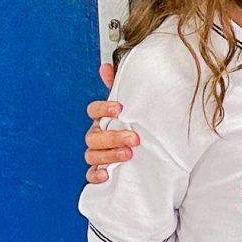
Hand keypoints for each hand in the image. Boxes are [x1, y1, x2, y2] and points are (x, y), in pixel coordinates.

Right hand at [86, 71, 135, 185]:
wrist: (150, 150)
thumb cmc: (136, 125)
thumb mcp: (132, 107)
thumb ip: (120, 87)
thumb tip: (106, 66)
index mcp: (102, 119)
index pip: (93, 110)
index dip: (103, 108)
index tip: (120, 108)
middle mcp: (96, 135)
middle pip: (93, 136)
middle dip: (113, 137)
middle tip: (134, 138)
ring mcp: (97, 154)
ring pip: (92, 154)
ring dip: (109, 154)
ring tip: (129, 154)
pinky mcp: (100, 171)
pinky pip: (90, 175)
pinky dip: (96, 175)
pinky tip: (106, 175)